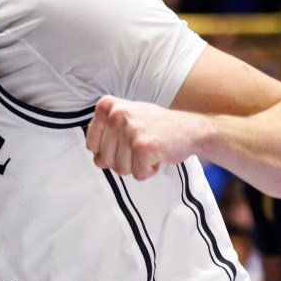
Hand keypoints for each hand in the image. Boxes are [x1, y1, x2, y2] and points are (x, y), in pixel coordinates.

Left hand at [85, 95, 202, 179]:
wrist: (189, 128)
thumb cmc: (156, 126)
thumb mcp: (126, 124)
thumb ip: (107, 139)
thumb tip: (97, 161)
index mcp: (108, 106)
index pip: (91, 143)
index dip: (107, 150)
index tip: (124, 142)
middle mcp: (116, 114)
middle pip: (104, 159)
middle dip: (123, 160)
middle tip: (141, 146)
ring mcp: (129, 129)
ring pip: (119, 169)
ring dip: (136, 166)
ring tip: (149, 149)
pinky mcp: (142, 146)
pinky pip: (137, 174)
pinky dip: (149, 170)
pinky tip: (158, 155)